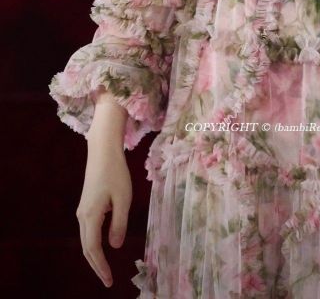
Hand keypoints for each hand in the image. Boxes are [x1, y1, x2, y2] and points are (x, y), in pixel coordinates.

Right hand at [76, 141, 131, 288]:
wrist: (102, 151)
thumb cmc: (116, 172)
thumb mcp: (123, 199)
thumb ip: (119, 224)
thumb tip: (115, 247)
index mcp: (91, 216)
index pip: (94, 249)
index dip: (101, 267)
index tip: (109, 281)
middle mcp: (82, 216)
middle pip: (87, 248)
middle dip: (96, 266)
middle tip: (107, 280)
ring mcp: (82, 210)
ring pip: (86, 239)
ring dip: (95, 255)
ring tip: (105, 268)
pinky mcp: (86, 204)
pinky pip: (89, 230)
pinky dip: (94, 243)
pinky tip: (103, 246)